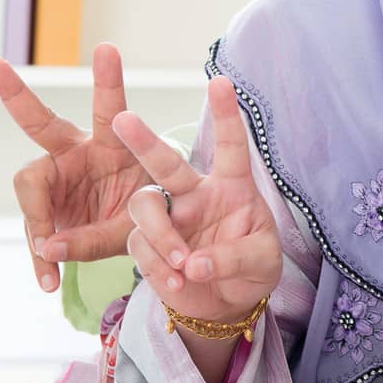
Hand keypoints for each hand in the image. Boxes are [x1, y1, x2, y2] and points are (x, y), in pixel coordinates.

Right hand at [0, 43, 150, 291]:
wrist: (153, 246)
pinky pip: (38, 231)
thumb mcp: (141, 229)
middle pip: (41, 123)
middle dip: (15, 93)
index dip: (108, 79)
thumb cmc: (156, 221)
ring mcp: (58, 179)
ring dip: (38, 223)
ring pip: (29, 188)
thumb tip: (47, 247)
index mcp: (117, 143)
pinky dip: (42, 257)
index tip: (108, 48)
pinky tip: (48, 280)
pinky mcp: (48, 206)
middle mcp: (81, 153)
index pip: (111, 108)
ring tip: (50, 260)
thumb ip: (101, 235)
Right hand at [111, 78, 280, 323]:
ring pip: (145, 208)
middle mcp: (195, 193)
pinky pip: (141, 248)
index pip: (231, 145)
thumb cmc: (253, 267)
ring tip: (183, 263)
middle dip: (144, 140)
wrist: (228, 300)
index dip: (226, 115)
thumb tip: (193, 264)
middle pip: (166, 163)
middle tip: (121, 118)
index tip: (220, 81)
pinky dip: (157, 266)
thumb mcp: (261, 261)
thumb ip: (233, 257)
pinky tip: (178, 283)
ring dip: (161, 235)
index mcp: (232, 184)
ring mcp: (169, 217)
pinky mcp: (148, 245)